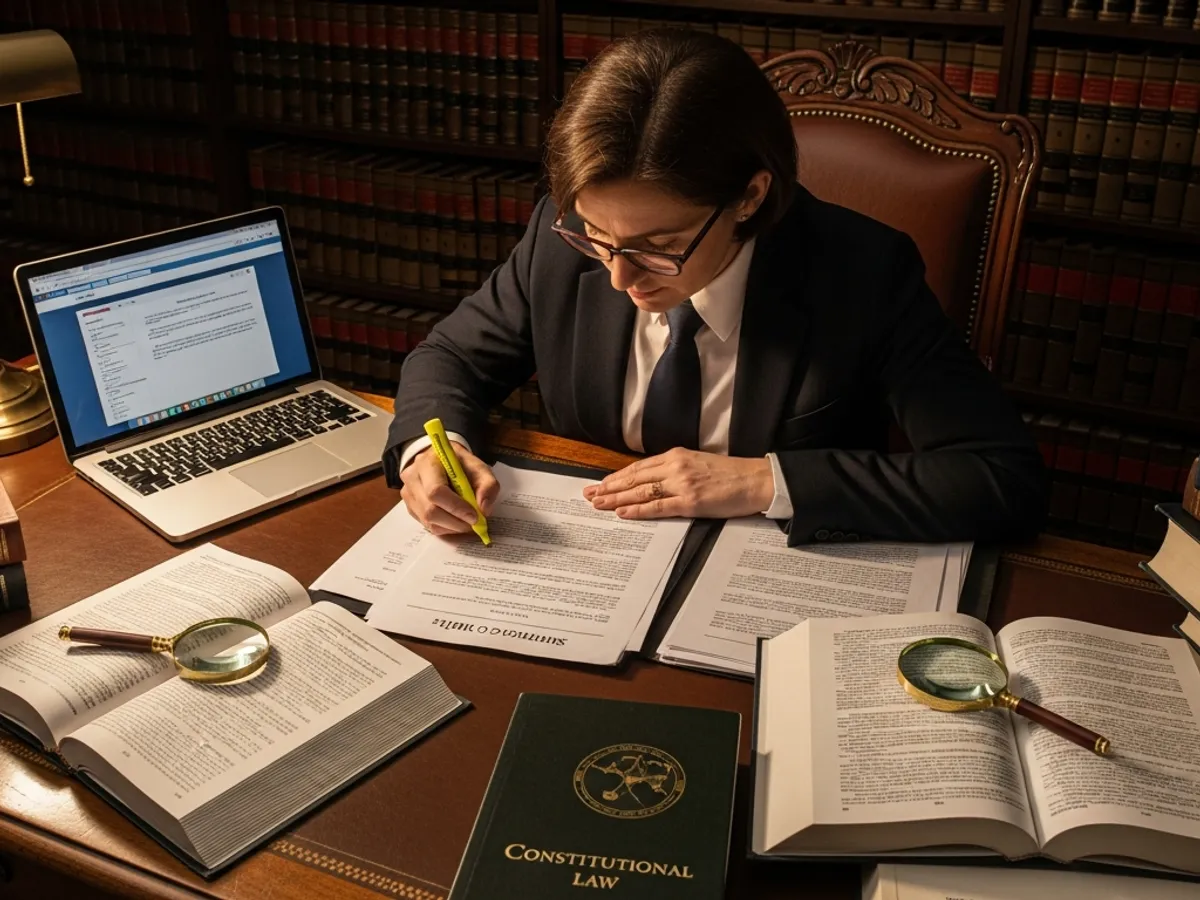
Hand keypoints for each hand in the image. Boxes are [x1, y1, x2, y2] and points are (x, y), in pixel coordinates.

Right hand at [400, 442, 499, 535]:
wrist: (442, 462)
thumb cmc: (461, 465)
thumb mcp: (480, 468)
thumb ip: (487, 486)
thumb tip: (484, 509)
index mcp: (428, 463)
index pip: (436, 491)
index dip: (456, 507)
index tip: (475, 516)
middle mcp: (412, 478)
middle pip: (430, 510)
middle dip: (456, 522)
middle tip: (474, 523)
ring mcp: (408, 494)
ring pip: (428, 521)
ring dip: (452, 527)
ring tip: (467, 521)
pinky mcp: (410, 507)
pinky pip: (427, 525)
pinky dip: (446, 528)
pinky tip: (456, 520)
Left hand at [582, 448, 773, 519]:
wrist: (755, 480)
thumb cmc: (730, 474)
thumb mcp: (698, 463)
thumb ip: (675, 469)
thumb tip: (652, 481)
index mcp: (676, 456)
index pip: (638, 467)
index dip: (617, 476)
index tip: (600, 483)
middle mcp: (675, 467)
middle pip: (634, 478)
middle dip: (608, 487)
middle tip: (588, 495)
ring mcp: (682, 484)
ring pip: (640, 492)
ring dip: (616, 499)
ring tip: (598, 504)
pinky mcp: (690, 502)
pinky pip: (657, 507)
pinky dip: (637, 510)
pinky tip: (622, 512)